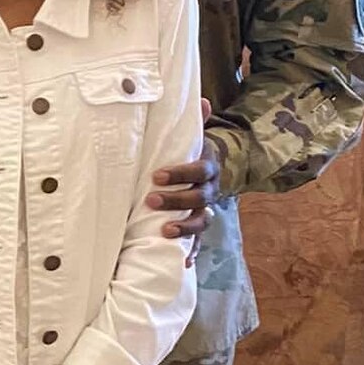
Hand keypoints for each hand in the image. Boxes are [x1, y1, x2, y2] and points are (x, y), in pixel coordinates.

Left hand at [147, 99, 217, 259]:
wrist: (212, 169)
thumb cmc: (192, 152)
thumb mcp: (195, 136)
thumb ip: (196, 121)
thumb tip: (200, 100)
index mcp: (208, 167)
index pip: (199, 170)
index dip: (181, 173)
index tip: (157, 175)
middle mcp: (210, 190)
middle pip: (198, 198)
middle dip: (176, 200)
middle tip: (151, 200)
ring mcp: (206, 209)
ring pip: (201, 220)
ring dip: (184, 227)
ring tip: (164, 232)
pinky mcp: (200, 224)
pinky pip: (200, 241)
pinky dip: (192, 253)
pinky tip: (183, 264)